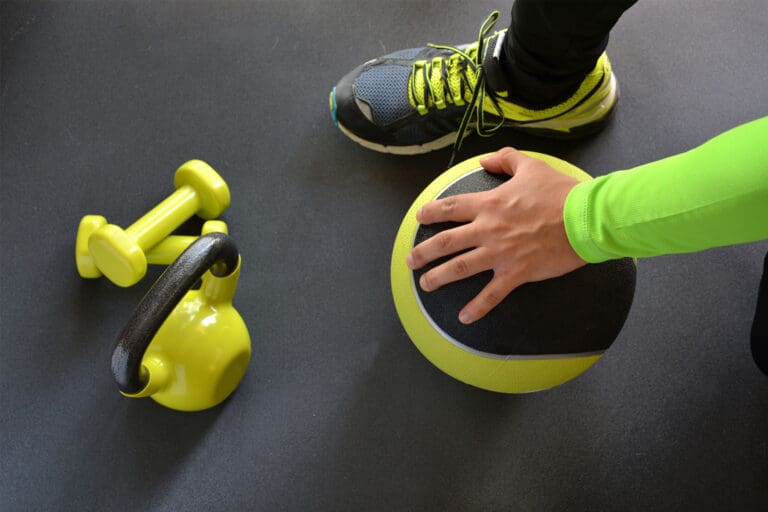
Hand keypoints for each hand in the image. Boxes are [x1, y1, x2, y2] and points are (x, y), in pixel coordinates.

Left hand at [406, 147, 586, 323]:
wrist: (587, 217)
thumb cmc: (561, 192)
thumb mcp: (531, 166)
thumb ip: (505, 159)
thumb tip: (485, 160)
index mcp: (489, 203)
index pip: (450, 208)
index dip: (430, 213)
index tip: (419, 218)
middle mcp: (488, 228)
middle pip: (445, 242)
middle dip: (423, 252)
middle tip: (410, 260)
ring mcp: (500, 252)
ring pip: (459, 268)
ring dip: (438, 278)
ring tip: (425, 286)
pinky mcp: (516, 272)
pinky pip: (491, 294)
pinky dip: (477, 307)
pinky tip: (464, 317)